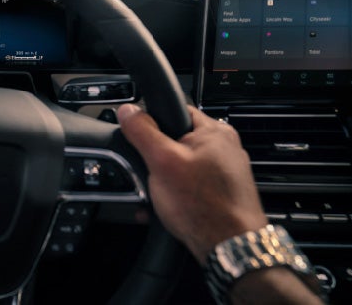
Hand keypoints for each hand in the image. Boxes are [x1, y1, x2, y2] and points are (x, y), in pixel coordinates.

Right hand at [117, 104, 266, 264]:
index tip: (142, 142)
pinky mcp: (223, 192)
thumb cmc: (206, 208)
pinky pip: (191, 185)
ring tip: (158, 197)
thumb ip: (143, 131)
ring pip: (181, 166)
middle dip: (155, 161)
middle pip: (175, 141)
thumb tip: (128, 110)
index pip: (174, 110)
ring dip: (163, 181)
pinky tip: (168, 208)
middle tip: (151, 176)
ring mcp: (225, 172)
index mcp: (215, 131)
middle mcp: (224, 148)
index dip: (152, 124)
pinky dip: (177, 194)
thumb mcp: (162, 162)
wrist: (231, 248)